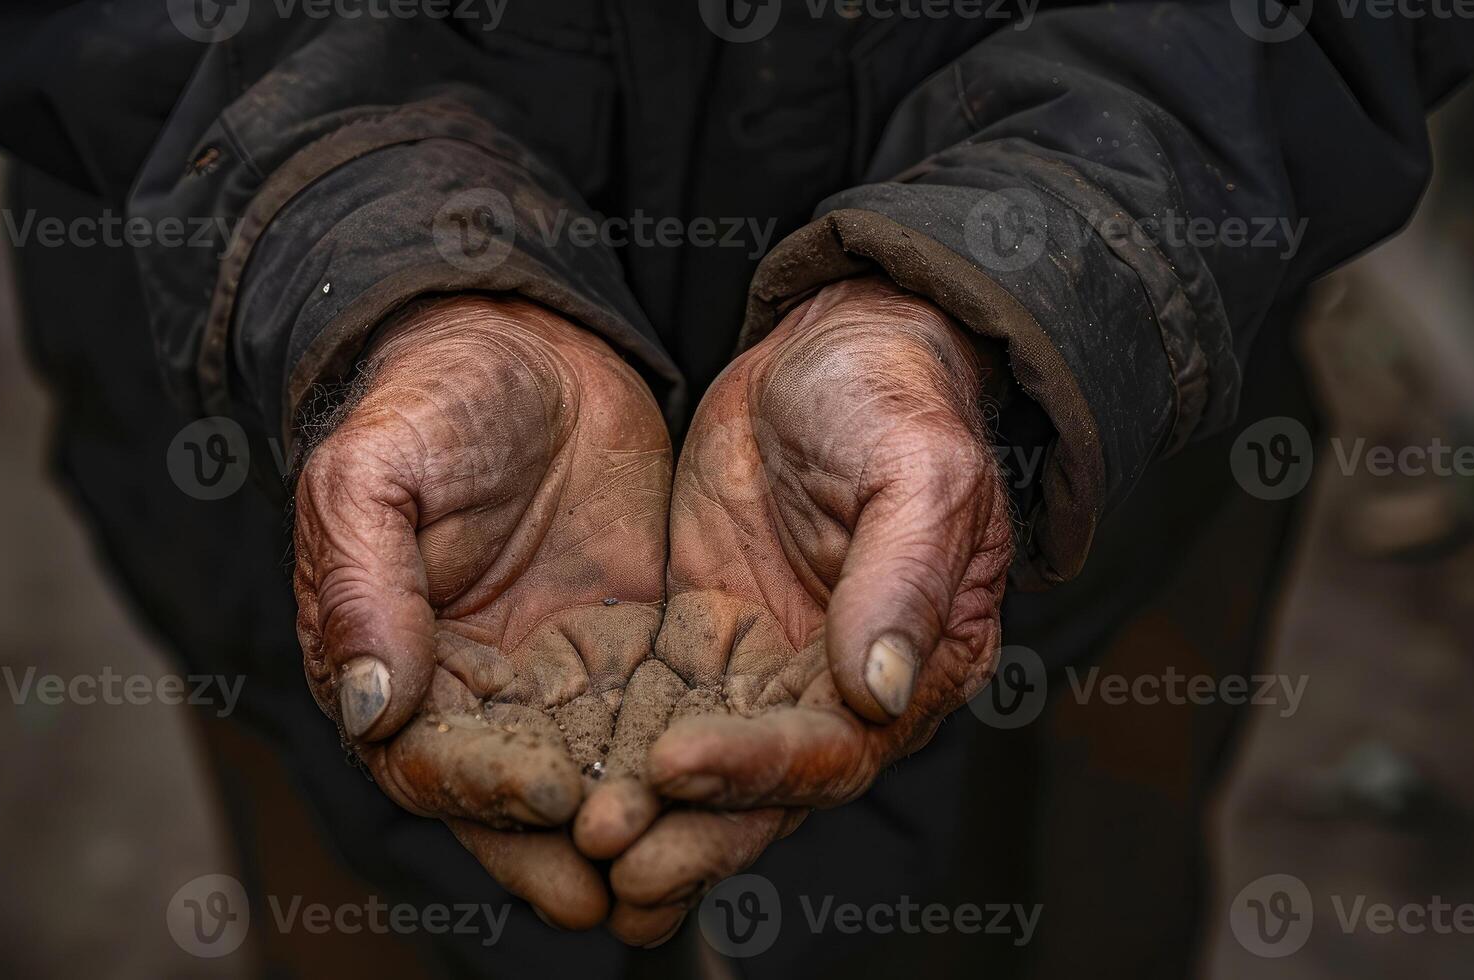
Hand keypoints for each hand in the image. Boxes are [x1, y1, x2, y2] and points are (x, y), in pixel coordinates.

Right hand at [292, 295, 670, 927]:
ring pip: (588, 778)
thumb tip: (371, 708)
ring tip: (680, 877)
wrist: (522, 340)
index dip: (485, 787)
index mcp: (393, 662)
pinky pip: (655, 723)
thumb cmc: (430, 397)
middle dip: (560, 849)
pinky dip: (684, 772)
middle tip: (619, 891)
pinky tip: (731, 800)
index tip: (550, 795)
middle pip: (511, 799)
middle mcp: (475, 691)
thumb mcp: (375, 472)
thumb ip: (363, 585)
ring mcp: (555, 675)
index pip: (432, 758)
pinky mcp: (627, 650)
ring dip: (629, 831)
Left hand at [574, 278, 1013, 943]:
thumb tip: (879, 689)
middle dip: (689, 828)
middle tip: (610, 859)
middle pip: (762, 785)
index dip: (757, 765)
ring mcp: (764, 668)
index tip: (676, 764)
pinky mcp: (702, 640)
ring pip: (702, 767)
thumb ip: (902, 577)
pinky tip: (556, 790)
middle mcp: (839, 690)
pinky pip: (654, 711)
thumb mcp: (917, 468)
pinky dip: (613, 756)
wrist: (833, 343)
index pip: (832, 744)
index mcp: (915, 662)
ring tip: (572, 857)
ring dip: (646, 815)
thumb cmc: (892, 395)